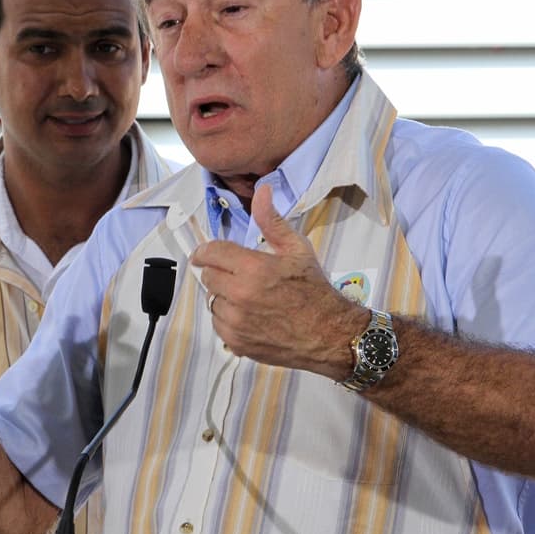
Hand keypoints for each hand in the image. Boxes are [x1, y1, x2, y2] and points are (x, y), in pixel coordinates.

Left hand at [191, 187, 365, 375]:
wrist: (330, 334)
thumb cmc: (314, 290)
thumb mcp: (297, 249)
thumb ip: (272, 221)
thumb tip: (261, 191)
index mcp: (253, 268)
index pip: (212, 253)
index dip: (206, 250)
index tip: (204, 253)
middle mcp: (240, 295)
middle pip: (208, 276)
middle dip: (219, 273)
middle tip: (238, 276)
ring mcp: (236, 321)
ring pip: (211, 301)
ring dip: (223, 297)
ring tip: (247, 297)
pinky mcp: (236, 342)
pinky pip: (218, 324)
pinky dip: (228, 319)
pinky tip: (248, 316)